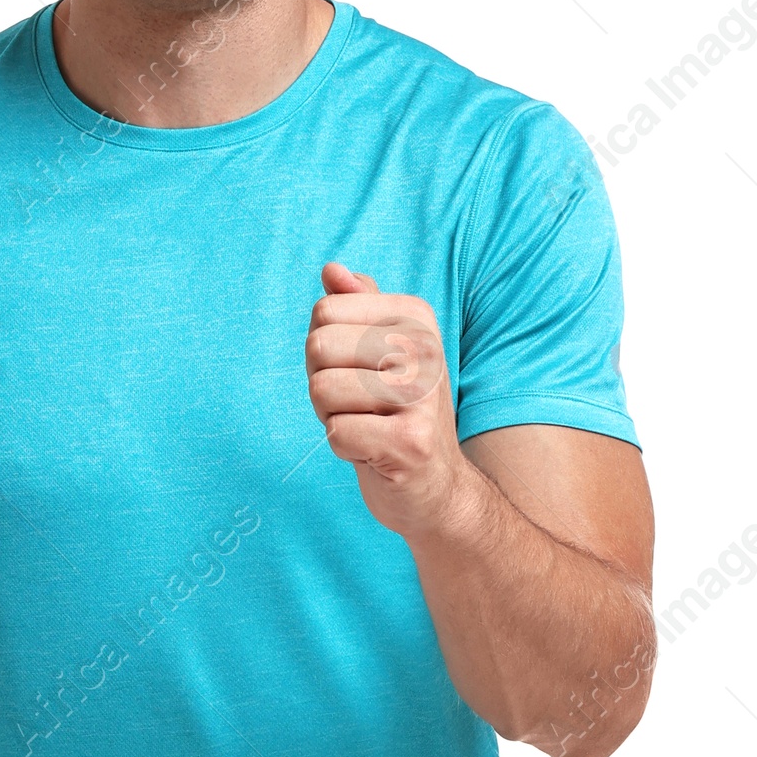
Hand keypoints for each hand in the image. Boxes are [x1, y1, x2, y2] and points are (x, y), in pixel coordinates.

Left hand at [304, 263, 464, 536]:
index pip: (324, 311)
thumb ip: (356, 307)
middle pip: (318, 346)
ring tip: (367, 425)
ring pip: (322, 389)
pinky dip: (344, 448)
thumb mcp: (377, 352)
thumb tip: (331, 270)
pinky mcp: (411, 441)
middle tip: (358, 405)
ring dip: (332, 417)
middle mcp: (425, 347)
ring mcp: (422, 394)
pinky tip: (373, 451)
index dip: (325, 350)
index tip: (357, 373)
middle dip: (323, 383)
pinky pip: (337, 433)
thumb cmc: (396, 414)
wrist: (438, 486)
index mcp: (415, 316)